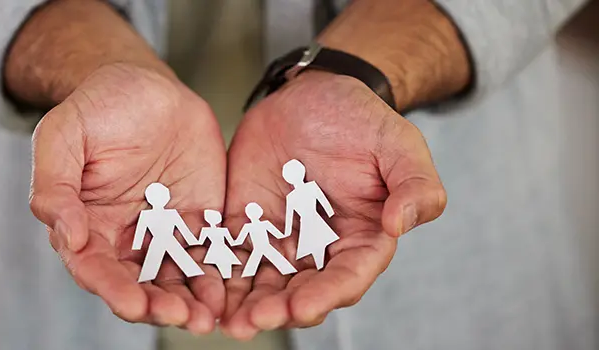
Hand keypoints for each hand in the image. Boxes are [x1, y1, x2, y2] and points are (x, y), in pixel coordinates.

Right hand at [30, 64, 226, 333]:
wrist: (146, 87)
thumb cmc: (97, 107)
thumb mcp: (63, 135)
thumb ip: (55, 184)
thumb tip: (66, 235)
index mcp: (87, 225)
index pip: (95, 268)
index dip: (112, 289)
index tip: (132, 304)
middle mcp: (125, 238)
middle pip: (138, 284)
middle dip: (158, 306)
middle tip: (180, 318)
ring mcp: (165, 233)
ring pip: (176, 278)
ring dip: (190, 302)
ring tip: (206, 318)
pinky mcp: (200, 221)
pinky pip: (210, 254)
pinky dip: (219, 276)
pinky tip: (230, 293)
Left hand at [221, 71, 445, 338]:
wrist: (312, 95)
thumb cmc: (362, 120)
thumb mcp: (398, 145)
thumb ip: (414, 184)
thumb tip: (401, 224)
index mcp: (360, 240)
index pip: (346, 277)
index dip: (325, 295)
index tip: (303, 307)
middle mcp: (318, 250)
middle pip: (297, 289)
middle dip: (275, 308)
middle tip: (251, 322)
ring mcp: (278, 239)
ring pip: (259, 280)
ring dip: (241, 302)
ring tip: (221, 319)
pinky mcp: (244, 223)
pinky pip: (227, 252)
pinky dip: (213, 271)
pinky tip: (196, 284)